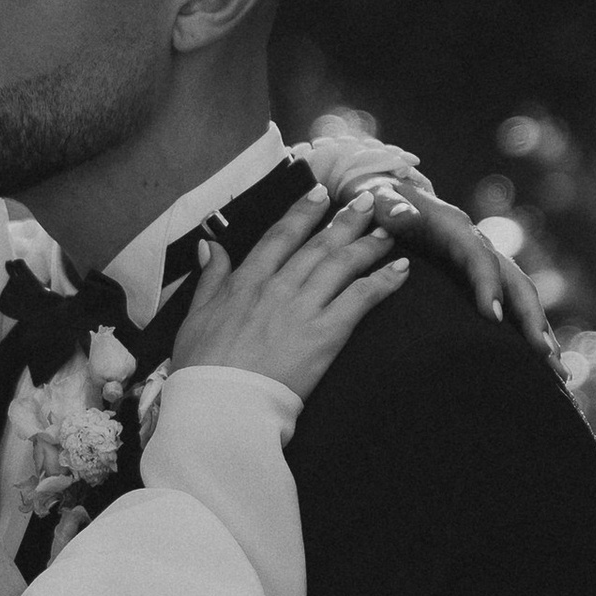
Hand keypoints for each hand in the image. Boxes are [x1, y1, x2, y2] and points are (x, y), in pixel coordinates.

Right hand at [167, 180, 410, 401]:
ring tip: (389, 229)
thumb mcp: (195, 315)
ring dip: (368, 244)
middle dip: (347, 220)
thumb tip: (210, 245)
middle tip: (369, 201)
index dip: (303, 212)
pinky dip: (382, 281)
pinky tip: (400, 269)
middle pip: (319, 245)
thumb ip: (210, 277)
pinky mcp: (325, 334)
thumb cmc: (202, 365)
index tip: (321, 194)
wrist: (221, 402)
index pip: (281, 236)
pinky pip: (360, 299)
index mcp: (247, 280)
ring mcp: (303, 308)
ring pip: (342, 264)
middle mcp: (278, 286)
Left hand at [308, 132, 559, 365]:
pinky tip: (539, 363)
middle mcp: (479, 246)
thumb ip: (390, 207)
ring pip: (520, 297)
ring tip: (557, 371)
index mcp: (456, 229)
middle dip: (531, 318)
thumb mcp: (381, 200)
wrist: (394, 198)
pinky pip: (511, 305)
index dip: (488, 284)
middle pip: (514, 281)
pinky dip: (527, 331)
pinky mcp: (483, 279)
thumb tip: (406, 215)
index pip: (478, 257)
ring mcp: (485, 263)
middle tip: (544, 355)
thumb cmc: (383, 203)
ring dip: (540, 332)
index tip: (494, 317)